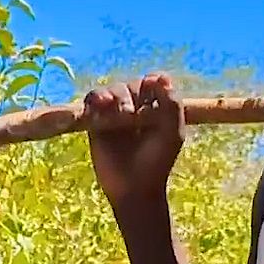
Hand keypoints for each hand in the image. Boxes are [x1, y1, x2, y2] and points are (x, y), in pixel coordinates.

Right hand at [82, 72, 184, 208]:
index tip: (151, 89)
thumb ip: (171, 104)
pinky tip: (99, 108)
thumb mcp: (172, 133)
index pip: (153, 81)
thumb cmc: (156, 161)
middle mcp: (136, 107)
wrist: (133, 187)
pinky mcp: (96, 122)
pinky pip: (91, 102)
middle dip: (130, 93)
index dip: (151, 81)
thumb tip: (159, 77)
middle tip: (130, 115)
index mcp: (157, 107)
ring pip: (111, 90)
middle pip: (131, 84)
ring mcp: (115, 114)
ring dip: (112, 95)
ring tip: (111, 107)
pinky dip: (94, 100)